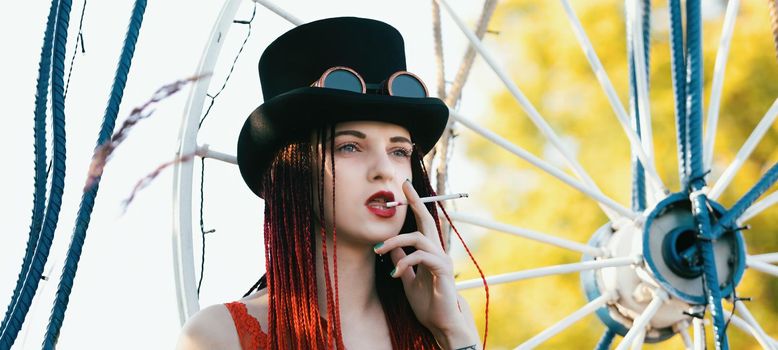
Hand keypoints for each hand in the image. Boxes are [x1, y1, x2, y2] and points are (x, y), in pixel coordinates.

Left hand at [373, 179, 477, 347]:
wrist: (441, 323)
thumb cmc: (428, 304)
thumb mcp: (409, 280)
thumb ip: (403, 263)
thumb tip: (392, 250)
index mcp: (429, 252)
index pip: (422, 224)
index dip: (414, 205)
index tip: (405, 188)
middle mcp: (437, 252)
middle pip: (427, 220)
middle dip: (415, 202)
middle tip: (404, 187)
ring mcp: (441, 259)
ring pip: (418, 238)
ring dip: (395, 241)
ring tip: (379, 250)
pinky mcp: (442, 270)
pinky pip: (421, 257)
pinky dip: (404, 262)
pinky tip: (394, 274)